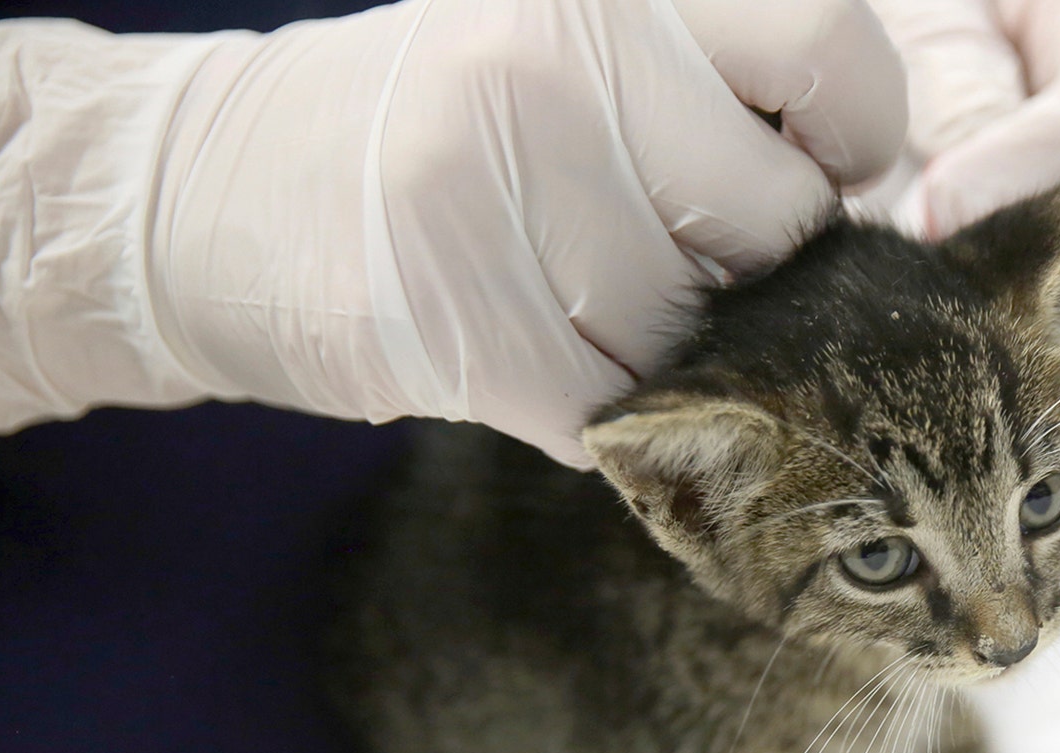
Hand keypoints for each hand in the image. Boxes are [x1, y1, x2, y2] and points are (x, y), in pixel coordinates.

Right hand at [0, 0, 904, 465]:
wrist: (199, 198)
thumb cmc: (420, 116)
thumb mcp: (557, 32)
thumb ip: (702, 81)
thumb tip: (860, 178)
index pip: (829, 47)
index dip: (855, 131)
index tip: (824, 165)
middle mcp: (559, 69)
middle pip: (780, 219)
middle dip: (753, 261)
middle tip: (673, 250)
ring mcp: (506, 203)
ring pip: (706, 330)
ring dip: (672, 342)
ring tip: (575, 294)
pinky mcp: (471, 337)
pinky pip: (627, 408)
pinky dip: (606, 403)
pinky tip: (538, 350)